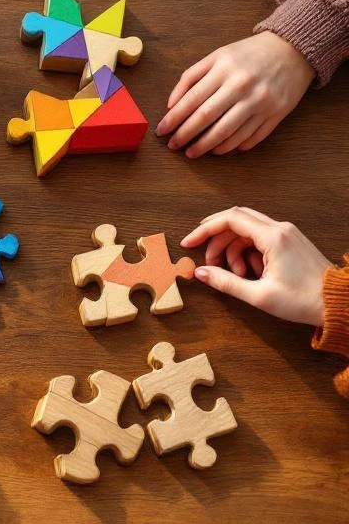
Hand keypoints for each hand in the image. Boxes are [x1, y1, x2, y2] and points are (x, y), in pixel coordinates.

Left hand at [157, 32, 313, 156]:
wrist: (293, 50)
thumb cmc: (248, 55)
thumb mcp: (217, 56)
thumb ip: (191, 77)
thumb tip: (171, 105)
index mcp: (224, 69)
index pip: (192, 100)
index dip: (174, 119)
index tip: (162, 131)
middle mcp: (242, 86)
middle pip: (206, 117)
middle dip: (185, 135)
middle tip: (173, 145)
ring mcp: (261, 101)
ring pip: (227, 132)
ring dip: (206, 146)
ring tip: (193, 152)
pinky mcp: (277, 113)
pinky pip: (251, 137)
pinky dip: (233, 146)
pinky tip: (220, 149)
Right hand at [181, 207, 330, 325]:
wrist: (340, 304)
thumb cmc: (305, 300)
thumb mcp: (259, 295)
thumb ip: (226, 282)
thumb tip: (200, 273)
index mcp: (273, 237)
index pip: (229, 220)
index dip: (204, 229)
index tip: (189, 243)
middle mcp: (280, 229)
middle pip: (236, 221)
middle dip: (216, 240)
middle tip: (208, 262)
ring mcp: (287, 233)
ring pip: (247, 230)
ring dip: (232, 248)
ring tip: (235, 274)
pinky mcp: (290, 241)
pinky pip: (260, 238)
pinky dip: (247, 251)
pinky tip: (251, 272)